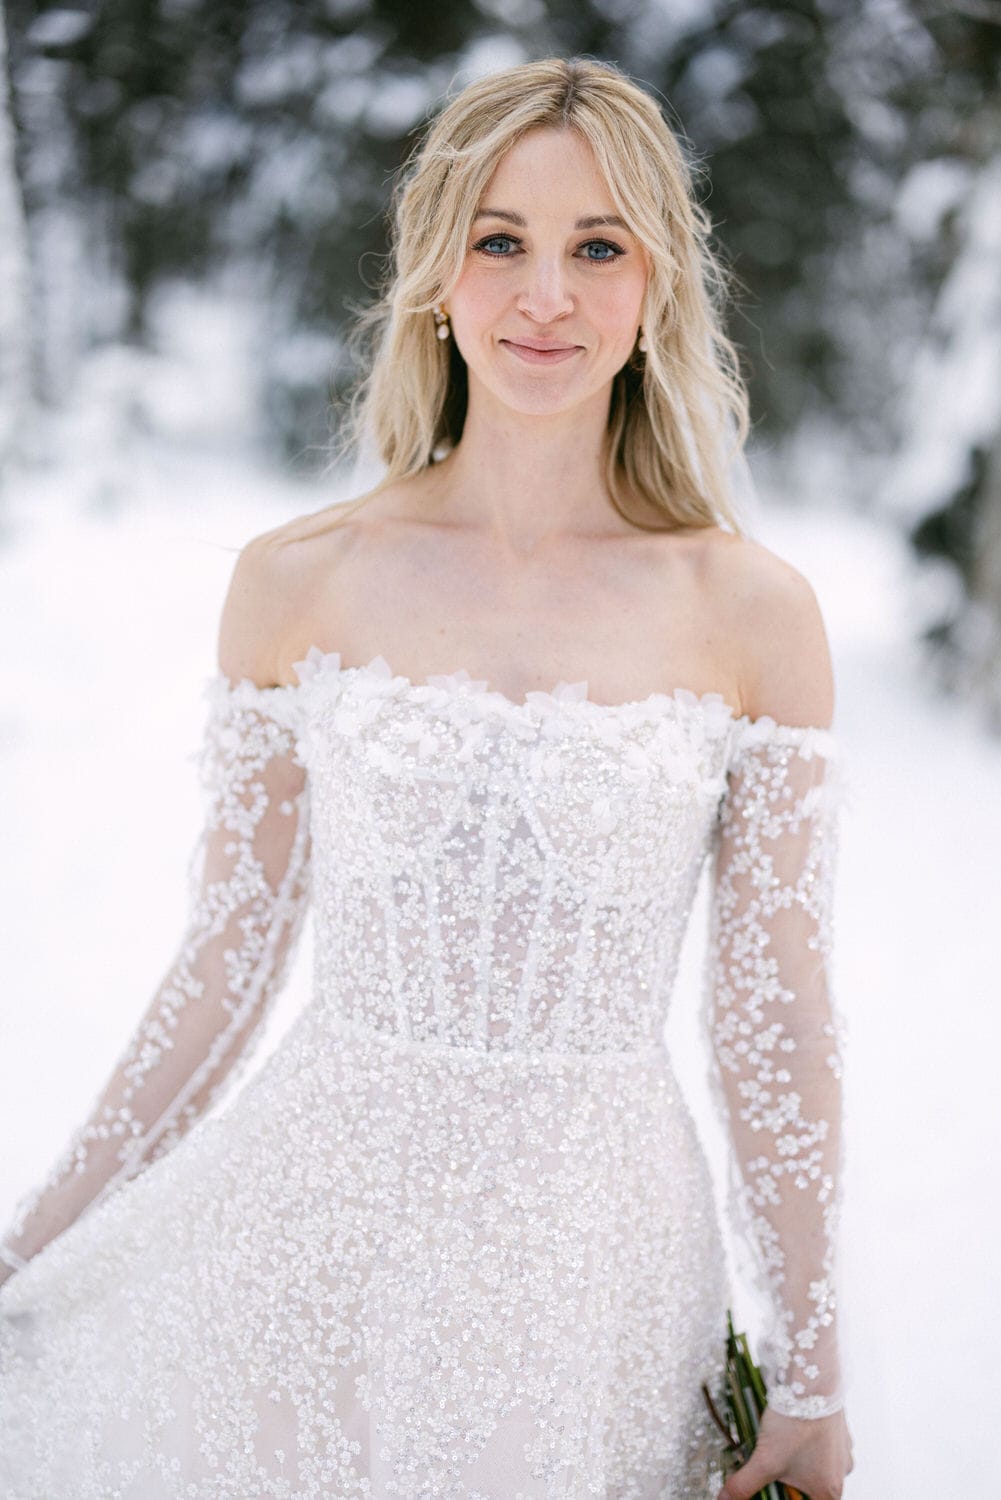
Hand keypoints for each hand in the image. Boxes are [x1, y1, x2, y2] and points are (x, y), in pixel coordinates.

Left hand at [717, 1403, 853, 1499]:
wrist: (813, 1381)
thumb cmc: (795, 1423)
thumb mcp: (765, 1460)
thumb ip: (744, 1484)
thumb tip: (724, 1498)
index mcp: (828, 1490)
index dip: (789, 1498)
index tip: (777, 1491)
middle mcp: (841, 1473)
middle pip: (813, 1488)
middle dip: (792, 1480)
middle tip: (774, 1466)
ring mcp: (843, 1450)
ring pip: (818, 1464)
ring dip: (800, 1459)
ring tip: (781, 1444)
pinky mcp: (839, 1428)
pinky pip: (823, 1443)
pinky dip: (808, 1440)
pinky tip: (792, 1428)